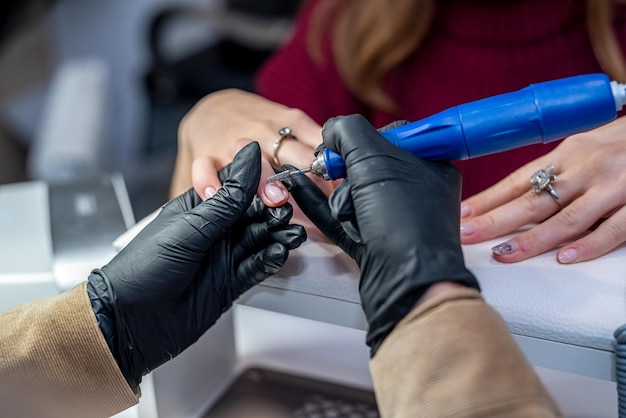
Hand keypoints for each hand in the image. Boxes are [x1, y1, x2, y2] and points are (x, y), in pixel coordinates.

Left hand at [88, 142, 305, 386]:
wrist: (128, 322)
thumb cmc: (143, 269)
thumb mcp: (189, 228)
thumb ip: (227, 198)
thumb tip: (248, 157)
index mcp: (198, 208)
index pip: (238, 187)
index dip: (261, 185)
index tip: (280, 185)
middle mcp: (213, 231)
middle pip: (254, 214)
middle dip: (274, 213)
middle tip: (288, 213)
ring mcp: (222, 257)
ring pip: (260, 240)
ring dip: (278, 236)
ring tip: (293, 235)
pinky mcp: (229, 283)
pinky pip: (257, 267)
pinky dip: (271, 260)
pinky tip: (280, 253)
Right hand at [171, 89, 334, 204]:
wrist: (212, 108)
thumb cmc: (261, 126)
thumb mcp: (292, 128)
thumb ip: (317, 153)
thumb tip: (347, 187)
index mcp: (292, 125)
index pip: (319, 146)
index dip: (333, 171)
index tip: (342, 192)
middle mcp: (265, 133)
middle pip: (289, 152)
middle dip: (303, 174)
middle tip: (321, 200)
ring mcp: (235, 142)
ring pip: (248, 156)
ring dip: (262, 178)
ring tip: (274, 199)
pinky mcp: (207, 154)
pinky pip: (204, 168)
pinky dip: (209, 182)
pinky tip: (219, 197)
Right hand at [290, 114, 478, 355]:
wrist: (408, 283)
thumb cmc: (404, 221)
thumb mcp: (375, 160)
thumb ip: (348, 132)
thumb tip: (333, 130)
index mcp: (430, 164)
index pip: (389, 136)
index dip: (360, 140)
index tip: (340, 146)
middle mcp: (416, 189)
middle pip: (366, 165)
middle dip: (349, 174)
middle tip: (339, 177)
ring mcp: (396, 217)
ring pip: (354, 193)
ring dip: (342, 201)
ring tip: (352, 216)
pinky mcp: (375, 241)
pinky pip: (343, 217)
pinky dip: (322, 206)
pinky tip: (299, 190)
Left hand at [460, 116, 625, 263]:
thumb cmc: (625, 142)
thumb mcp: (584, 148)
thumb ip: (554, 171)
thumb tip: (512, 196)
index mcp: (568, 154)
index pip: (518, 180)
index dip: (488, 199)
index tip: (461, 215)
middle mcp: (586, 169)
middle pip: (533, 199)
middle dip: (496, 219)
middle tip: (468, 235)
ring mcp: (614, 187)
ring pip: (567, 216)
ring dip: (533, 237)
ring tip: (504, 253)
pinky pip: (615, 228)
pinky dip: (590, 244)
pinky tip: (566, 258)